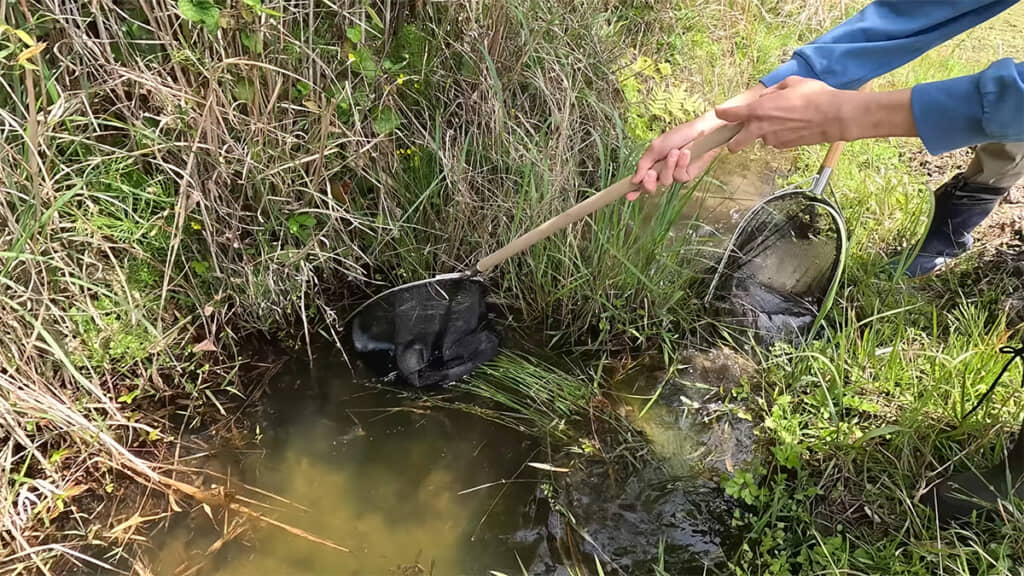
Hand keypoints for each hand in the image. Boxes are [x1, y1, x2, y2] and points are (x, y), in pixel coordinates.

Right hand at [630, 84, 766, 198]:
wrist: (701, 131)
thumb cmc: (679, 135)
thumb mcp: (656, 147)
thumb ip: (644, 164)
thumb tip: (633, 181)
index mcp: (652, 163)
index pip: (641, 179)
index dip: (634, 189)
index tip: (628, 196)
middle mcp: (662, 170)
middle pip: (651, 186)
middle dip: (649, 182)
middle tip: (651, 174)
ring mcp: (675, 173)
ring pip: (666, 181)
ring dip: (669, 167)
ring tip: (675, 153)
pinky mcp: (688, 174)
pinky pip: (680, 177)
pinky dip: (682, 164)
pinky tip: (686, 153)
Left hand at [714, 77, 853, 151]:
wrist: (834, 116)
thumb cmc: (814, 96)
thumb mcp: (790, 83)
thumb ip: (772, 92)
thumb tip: (765, 97)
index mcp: (758, 111)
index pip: (731, 114)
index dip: (723, 113)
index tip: (719, 112)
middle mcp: (761, 129)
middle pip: (736, 144)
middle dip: (733, 142)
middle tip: (736, 137)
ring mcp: (772, 140)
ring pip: (761, 137)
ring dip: (766, 130)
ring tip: (786, 117)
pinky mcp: (784, 147)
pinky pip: (775, 140)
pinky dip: (780, 133)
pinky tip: (794, 124)